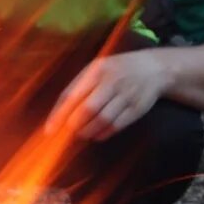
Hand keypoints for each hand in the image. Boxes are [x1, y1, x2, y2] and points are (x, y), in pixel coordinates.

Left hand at [45, 50, 171, 139]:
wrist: (154, 68)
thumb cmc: (117, 69)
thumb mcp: (97, 69)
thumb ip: (79, 86)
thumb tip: (60, 113)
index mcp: (96, 71)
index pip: (73, 95)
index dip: (59, 114)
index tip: (50, 130)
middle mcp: (111, 82)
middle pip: (88, 109)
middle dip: (74, 125)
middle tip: (68, 133)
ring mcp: (126, 96)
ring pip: (102, 119)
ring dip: (88, 131)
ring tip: (82, 134)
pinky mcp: (136, 108)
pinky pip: (116, 125)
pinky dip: (103, 134)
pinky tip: (97, 135)